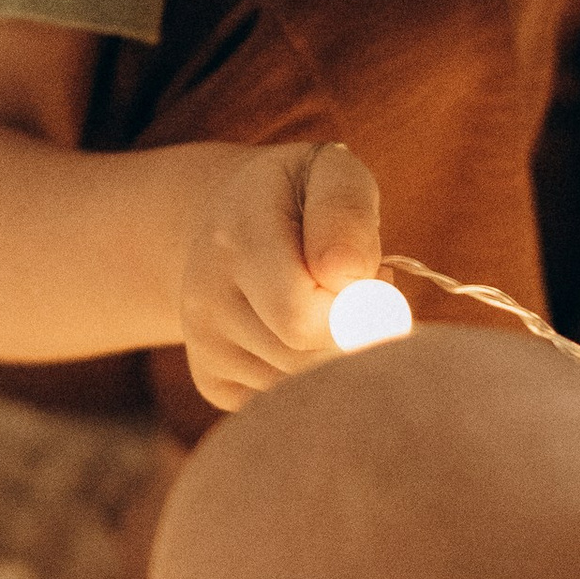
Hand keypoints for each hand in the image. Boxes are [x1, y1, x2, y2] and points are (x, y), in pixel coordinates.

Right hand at [176, 138, 382, 412]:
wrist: (228, 224)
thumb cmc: (300, 200)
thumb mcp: (332, 173)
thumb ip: (346, 213)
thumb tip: (346, 277)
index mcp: (236, 236)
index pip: (301, 316)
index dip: (358, 310)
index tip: (377, 276)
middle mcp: (204, 296)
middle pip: (305, 358)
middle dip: (353, 336)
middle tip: (363, 295)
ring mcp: (202, 344)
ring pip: (298, 387)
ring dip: (336, 356)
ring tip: (332, 309)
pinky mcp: (211, 381)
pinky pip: (282, 405)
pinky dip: (309, 379)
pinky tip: (306, 337)